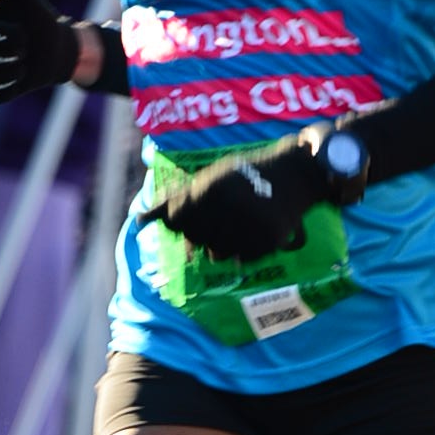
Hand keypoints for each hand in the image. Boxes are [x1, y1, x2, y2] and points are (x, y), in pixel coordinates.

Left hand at [140, 128, 337, 260]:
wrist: (295, 175)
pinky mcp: (267, 242)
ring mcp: (249, 228)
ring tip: (235, 225)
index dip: (180, 221)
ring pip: (217, 254)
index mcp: (210, 190)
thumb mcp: (210, 178)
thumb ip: (175, 199)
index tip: (192, 216)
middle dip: (201, 233)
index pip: (176, 220)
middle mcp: (228, 210)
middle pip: (195, 240)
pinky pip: (242, 260)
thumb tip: (139, 221)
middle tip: (220, 219)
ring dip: (220, 244)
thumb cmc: (246, 175)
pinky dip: (243, 251)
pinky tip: (251, 233)